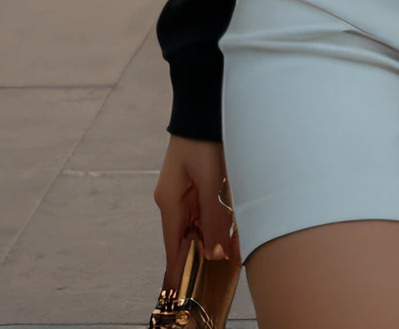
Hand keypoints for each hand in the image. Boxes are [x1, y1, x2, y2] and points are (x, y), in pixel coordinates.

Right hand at [154, 136, 239, 283]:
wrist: (204, 106)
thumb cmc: (202, 139)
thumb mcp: (209, 180)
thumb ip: (212, 217)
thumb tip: (215, 252)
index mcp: (169, 202)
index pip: (172, 246)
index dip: (179, 270)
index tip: (184, 291)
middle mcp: (172, 200)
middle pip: (186, 237)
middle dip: (202, 255)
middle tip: (220, 271)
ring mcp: (183, 191)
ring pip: (197, 225)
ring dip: (212, 237)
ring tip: (229, 252)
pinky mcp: (196, 183)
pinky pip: (203, 211)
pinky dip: (215, 222)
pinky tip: (229, 228)